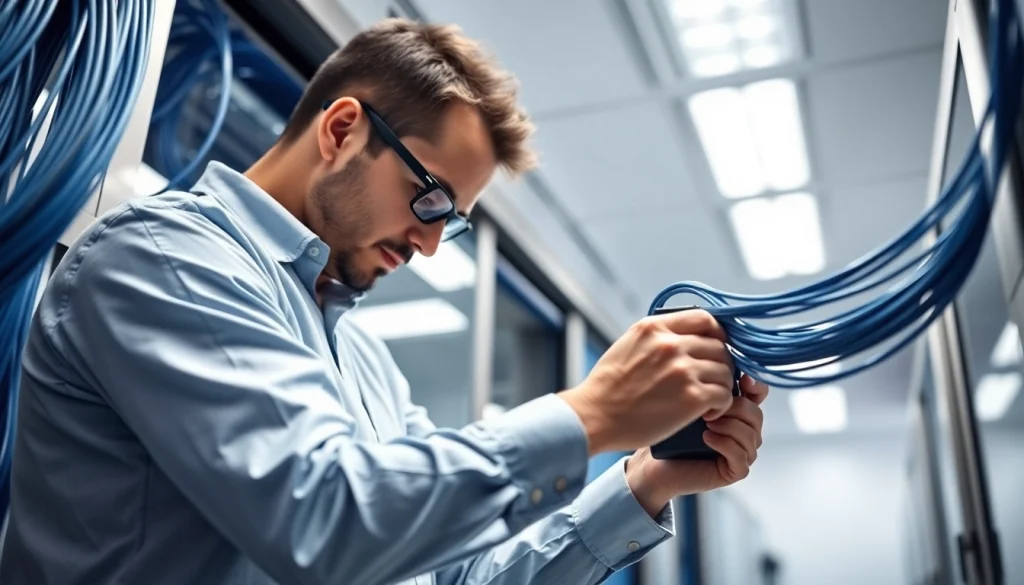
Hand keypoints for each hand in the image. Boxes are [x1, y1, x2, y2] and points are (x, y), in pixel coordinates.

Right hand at [558, 310, 734, 454]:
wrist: (595, 416)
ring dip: (722, 386)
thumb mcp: (628, 344)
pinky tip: (708, 413)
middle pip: (720, 347)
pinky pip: (724, 395)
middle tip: (712, 380)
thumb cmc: (608, 386)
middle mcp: (671, 344)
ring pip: (726, 371)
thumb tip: (685, 337)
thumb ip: (656, 336)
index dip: (718, 334)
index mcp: (654, 328)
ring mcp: (682, 370)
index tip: (716, 348)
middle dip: (721, 364)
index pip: (704, 318)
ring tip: (709, 399)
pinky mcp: (691, 397)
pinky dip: (722, 405)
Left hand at [624, 375, 768, 516]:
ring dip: (729, 425)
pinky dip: (725, 444)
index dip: (753, 385)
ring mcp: (743, 452)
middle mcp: (745, 430)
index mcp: (738, 410)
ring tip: (706, 423)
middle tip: (710, 408)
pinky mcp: (735, 471)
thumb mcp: (688, 399)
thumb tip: (719, 359)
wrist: (654, 463)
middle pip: (756, 413)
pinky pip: (741, 455)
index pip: (758, 393)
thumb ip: (706, 382)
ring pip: (751, 434)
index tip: (741, 379)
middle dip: (735, 407)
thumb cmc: (669, 429)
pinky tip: (706, 438)